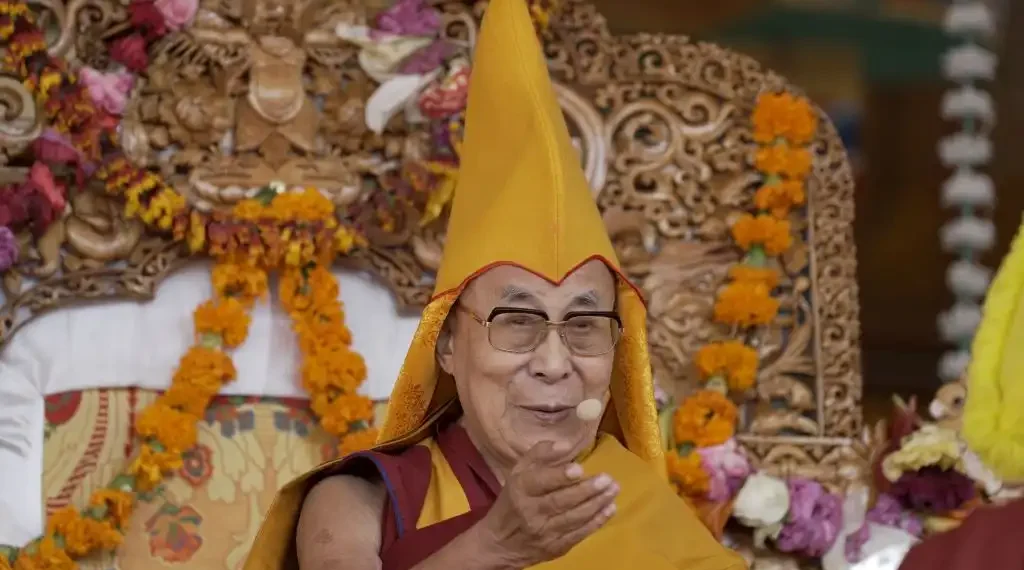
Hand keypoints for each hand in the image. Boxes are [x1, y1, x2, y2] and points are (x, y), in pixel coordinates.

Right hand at [478, 441, 618, 568]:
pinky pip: (578, 534)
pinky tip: (609, 509)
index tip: (579, 469)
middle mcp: (530, 512)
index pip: (540, 482)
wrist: (500, 543)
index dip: (560, 476)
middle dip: (587, 490)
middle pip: (560, 501)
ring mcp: (544, 532)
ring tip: (613, 490)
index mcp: (520, 489)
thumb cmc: (513, 500)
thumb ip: (540, 455)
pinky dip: (596, 522)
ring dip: (597, 504)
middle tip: (608, 479)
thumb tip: (565, 445)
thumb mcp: (518, 472)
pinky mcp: (555, 548)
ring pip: (573, 518)